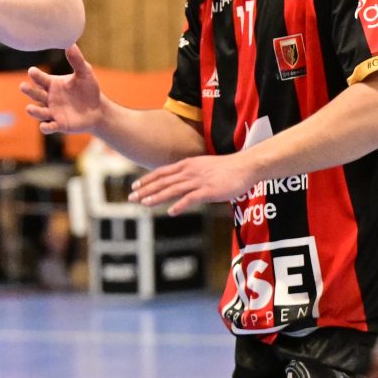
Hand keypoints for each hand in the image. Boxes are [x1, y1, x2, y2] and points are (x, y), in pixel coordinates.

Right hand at [23, 43, 104, 134]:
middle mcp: (49, 98)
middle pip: (35, 94)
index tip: (32, 71)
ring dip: (34, 111)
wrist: (98, 109)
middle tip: (23, 86)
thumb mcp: (85, 73)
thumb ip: (77, 60)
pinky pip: (49, 126)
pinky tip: (45, 126)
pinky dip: (46, 127)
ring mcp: (53, 112)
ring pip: (39, 112)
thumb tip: (71, 43)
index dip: (35, 75)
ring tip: (30, 108)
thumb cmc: (89, 89)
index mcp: (52, 84)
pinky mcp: (59, 124)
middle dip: (29, 91)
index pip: (40, 79)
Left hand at [128, 150, 256, 214]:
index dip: (147, 179)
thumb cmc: (227, 168)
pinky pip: (192, 198)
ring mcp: (199, 180)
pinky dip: (180, 205)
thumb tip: (181, 181)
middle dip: (146, 189)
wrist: (245, 166)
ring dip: (157, 197)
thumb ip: (191, 173)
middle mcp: (190, 171)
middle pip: (163, 181)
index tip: (135, 186)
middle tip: (131, 198)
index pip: (162, 172)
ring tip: (144, 204)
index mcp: (188, 165)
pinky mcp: (209, 190)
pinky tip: (171, 212)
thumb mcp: (204, 166)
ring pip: (173, 189)